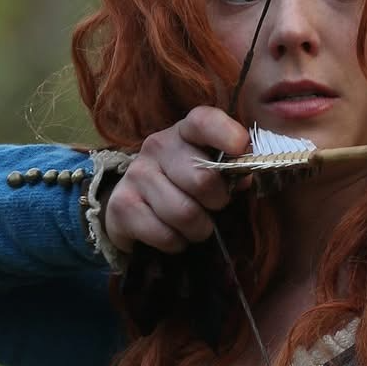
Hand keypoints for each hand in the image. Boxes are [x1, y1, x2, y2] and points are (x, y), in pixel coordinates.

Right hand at [103, 106, 250, 254]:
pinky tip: (172, 234)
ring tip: (194, 225)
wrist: (132, 208)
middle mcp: (157, 146)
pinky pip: (165, 235)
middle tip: (212, 207)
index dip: (225, 133)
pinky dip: (176, 243)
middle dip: (217, 203)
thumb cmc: (183, 187)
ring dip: (198, 229)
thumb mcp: (207, 171)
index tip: (240, 148)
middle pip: (202, 180)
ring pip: (185, 214)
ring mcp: (137, 174)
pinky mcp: (122, 206)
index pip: (203, 121)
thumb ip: (229, 171)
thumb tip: (244, 177)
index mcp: (184, 133)